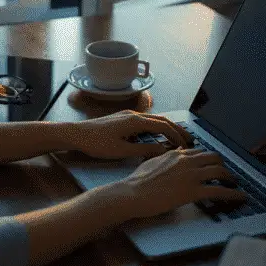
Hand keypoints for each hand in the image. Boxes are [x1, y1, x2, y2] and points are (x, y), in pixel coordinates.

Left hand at [72, 110, 194, 159]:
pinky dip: (155, 128)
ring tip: (176, 139)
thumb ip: (144, 150)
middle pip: (161, 120)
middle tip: (189, 140)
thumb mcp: (122, 151)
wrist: (76, 134)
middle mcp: (133, 114)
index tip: (186, 146)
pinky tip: (156, 137)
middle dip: (176, 129)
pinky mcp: (122, 118)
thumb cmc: (97, 143)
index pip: (163, 126)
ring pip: (153, 120)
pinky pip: (144, 121)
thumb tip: (163, 151)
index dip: (177, 136)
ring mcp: (127, 115)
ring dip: (166, 128)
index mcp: (135, 121)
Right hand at [116, 149, 245, 219]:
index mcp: (176, 154)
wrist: (133, 193)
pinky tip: (240, 198)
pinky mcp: (193, 191)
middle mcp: (186, 161)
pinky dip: (233, 194)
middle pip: (214, 158)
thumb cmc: (137, 181)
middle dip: (223, 166)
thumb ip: (165, 157)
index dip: (209, 159)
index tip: (213, 165)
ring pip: (220, 171)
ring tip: (235, 185)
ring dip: (231, 179)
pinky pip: (219, 191)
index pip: (199, 152)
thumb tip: (174, 153)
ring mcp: (191, 175)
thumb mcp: (151, 161)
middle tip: (226, 175)